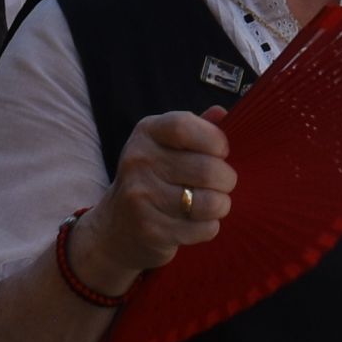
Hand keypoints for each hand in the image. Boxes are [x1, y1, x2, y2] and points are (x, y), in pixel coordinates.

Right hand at [73, 107, 236, 292]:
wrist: (114, 227)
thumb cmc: (152, 180)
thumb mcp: (166, 146)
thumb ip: (195, 129)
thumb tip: (221, 112)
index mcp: (146, 133)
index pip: (185, 126)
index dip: (215, 140)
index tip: (221, 152)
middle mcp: (139, 161)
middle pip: (208, 169)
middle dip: (226, 180)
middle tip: (221, 184)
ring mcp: (141, 196)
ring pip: (211, 202)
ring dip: (220, 205)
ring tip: (209, 204)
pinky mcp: (151, 230)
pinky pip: (204, 228)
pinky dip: (208, 227)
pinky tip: (194, 223)